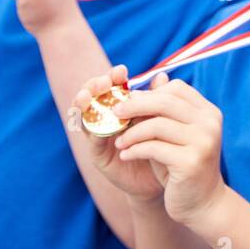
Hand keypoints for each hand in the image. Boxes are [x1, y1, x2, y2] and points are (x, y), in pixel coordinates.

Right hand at [73, 65, 166, 199]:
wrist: (165, 178)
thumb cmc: (164, 145)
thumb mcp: (162, 120)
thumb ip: (159, 100)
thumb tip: (162, 75)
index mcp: (122, 107)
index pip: (112, 86)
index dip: (113, 77)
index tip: (122, 70)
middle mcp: (108, 118)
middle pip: (93, 96)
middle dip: (95, 85)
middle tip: (104, 81)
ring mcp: (100, 136)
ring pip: (85, 114)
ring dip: (84, 104)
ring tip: (88, 97)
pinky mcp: (98, 154)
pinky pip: (92, 139)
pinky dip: (93, 130)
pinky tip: (98, 124)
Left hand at [111, 74, 228, 229]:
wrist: (202, 204)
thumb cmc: (183, 166)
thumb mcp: (174, 135)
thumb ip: (164, 111)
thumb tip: (153, 80)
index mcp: (208, 112)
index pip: (175, 89)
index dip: (148, 93)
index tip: (128, 103)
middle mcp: (210, 124)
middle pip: (165, 102)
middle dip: (134, 106)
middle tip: (114, 113)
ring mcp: (203, 142)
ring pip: (156, 125)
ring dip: (131, 133)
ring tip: (119, 142)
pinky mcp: (191, 162)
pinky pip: (153, 148)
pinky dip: (134, 150)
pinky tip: (126, 155)